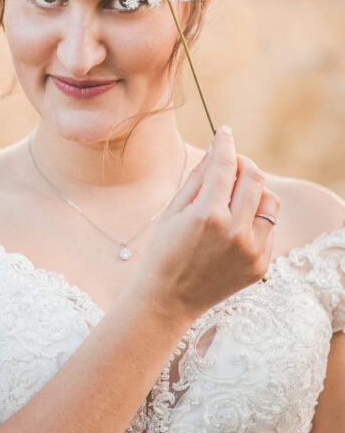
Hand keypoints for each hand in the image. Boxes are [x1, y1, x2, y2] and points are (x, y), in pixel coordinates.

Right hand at [129, 126, 278, 322]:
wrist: (168, 299)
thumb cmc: (163, 251)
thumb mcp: (173, 211)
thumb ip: (197, 178)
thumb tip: (216, 150)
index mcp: (207, 215)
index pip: (225, 165)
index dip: (225, 144)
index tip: (224, 133)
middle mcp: (235, 231)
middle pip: (254, 177)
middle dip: (242, 163)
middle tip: (230, 163)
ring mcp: (252, 250)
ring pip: (269, 200)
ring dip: (254, 189)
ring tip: (234, 194)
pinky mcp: (261, 264)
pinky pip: (268, 227)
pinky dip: (254, 217)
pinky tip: (234, 224)